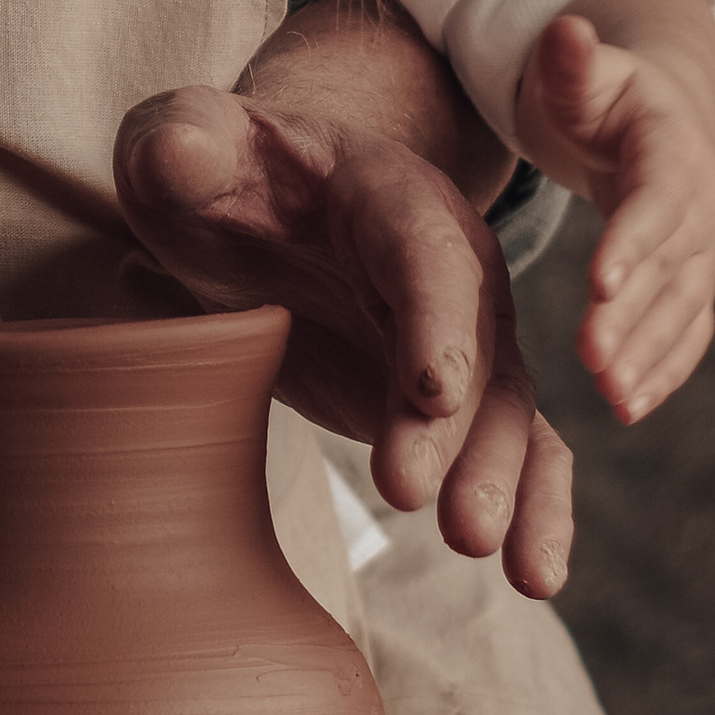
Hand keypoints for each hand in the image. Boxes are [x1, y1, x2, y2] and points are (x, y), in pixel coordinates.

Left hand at [113, 82, 573, 596]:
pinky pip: (513, 447)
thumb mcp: (184, 140)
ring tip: (496, 559)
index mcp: (389, 191)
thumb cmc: (217, 168)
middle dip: (462, 432)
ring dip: (505, 482)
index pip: (422, 255)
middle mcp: (450, 260)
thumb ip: (182, 141)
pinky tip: (535, 574)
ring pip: (505, 408)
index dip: (432, 321)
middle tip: (428, 508)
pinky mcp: (456, 392)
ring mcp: (462, 330)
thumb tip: (180, 155)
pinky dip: (533, 505)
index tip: (431, 392)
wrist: (254, 199)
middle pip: (475, 346)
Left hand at [515, 9, 714, 422]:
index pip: (655, 202)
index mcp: (672, 150)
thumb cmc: (601, 92)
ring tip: (614, 399)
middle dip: (633, 318)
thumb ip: (571, 58)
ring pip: (682, 311)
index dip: (632, 244)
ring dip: (650, 357)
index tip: (599, 287)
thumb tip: (568, 29)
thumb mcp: (581, 69)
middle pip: (669, 269)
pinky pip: (686, 332)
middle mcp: (700, 206)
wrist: (647, 118)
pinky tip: (630, 406)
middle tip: (592, 362)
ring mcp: (702, 250)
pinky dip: (663, 370)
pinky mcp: (691, 283)